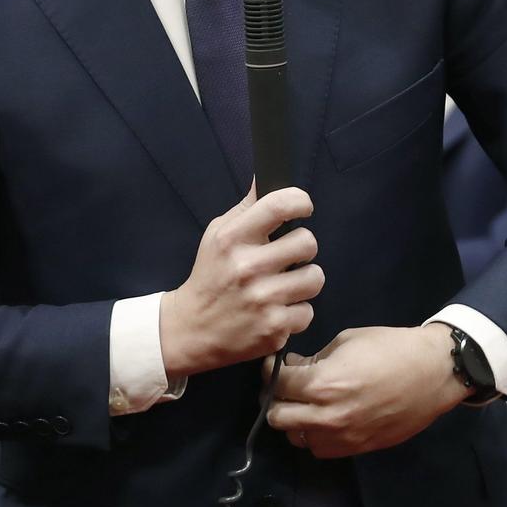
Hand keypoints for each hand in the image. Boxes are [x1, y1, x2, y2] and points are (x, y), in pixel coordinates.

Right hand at [160, 185, 321, 379]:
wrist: (191, 330)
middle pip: (308, 242)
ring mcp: (262, 300)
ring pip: (315, 277)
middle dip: (302, 249)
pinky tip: (277, 311)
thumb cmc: (211, 276)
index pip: (279, 205)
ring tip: (284, 285)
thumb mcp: (218, 235)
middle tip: (287, 257)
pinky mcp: (273, 329)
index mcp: (232, 239)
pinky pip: (308, 312)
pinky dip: (296, 313)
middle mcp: (247, 268)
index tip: (303, 208)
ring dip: (304, 281)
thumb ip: (248, 207)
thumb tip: (267, 176)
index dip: (301, 201)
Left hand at [267, 324, 469, 458]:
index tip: (275, 365)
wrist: (433, 373)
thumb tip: (297, 368)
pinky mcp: (355, 449)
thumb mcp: (348, 341)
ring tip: (304, 404)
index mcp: (322, 384)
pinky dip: (314, 435)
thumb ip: (316, 358)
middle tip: (285, 386)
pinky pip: (319, 449)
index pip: (277, 384)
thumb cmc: (392, 348)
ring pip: (295, 437)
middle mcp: (325, 417)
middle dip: (275, 398)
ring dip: (294, 420)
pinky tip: (323, 419)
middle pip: (276, 416)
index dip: (271, 371)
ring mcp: (340, 437)